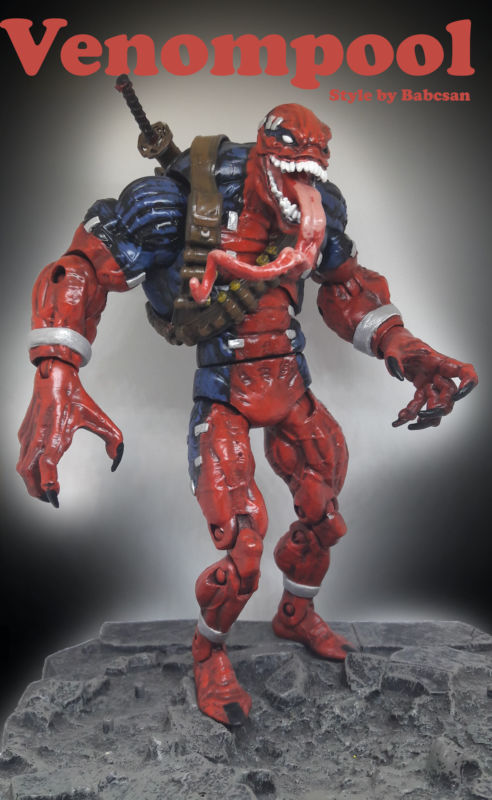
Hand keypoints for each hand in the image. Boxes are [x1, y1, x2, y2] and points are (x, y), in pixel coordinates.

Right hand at [17, 358, 123, 505]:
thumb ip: (113, 438)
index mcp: (57, 433)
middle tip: (50, 500)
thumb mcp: (99, 417)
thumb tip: (115, 458)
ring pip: (22, 467)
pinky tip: (40, 473)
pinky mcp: (23, 433)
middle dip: (38, 491)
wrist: (53, 377)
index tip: (55, 494)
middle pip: (29, 472)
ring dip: (31, 483)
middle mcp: (39, 436)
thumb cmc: (76, 397)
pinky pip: (22, 456)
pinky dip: (29, 469)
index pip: (48, 464)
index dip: (49, 482)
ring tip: (45, 492)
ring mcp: (28, 435)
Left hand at [380, 327, 477, 429]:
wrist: (396, 346)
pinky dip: (410, 414)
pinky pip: (420, 406)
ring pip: (436, 406)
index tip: (459, 395)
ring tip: (404, 418)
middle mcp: (440, 375)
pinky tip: (399, 420)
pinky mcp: (422, 391)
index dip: (468, 383)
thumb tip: (397, 375)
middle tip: (421, 415)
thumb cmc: (402, 345)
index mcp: (441, 362)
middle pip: (449, 396)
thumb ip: (395, 360)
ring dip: (424, 417)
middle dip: (438, 409)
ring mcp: (432, 384)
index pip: (464, 371)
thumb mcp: (395, 349)